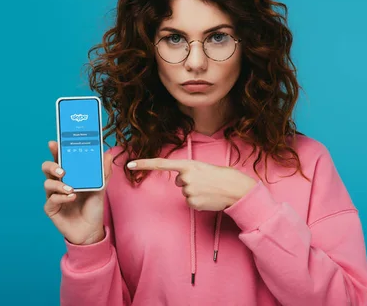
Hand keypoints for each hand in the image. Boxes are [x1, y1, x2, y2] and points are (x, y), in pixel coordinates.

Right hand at [42, 141, 113, 244]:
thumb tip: (108, 154)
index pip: (59, 158)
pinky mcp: (51, 209)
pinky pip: (51, 200)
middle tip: (62, 170)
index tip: (54, 143)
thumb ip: (104, 172)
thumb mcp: (101, 188)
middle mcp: (58, 183)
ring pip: (47, 183)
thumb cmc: (93, 207)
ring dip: (58, 184)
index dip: (55, 150)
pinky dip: (61, 197)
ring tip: (71, 188)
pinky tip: (71, 198)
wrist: (91, 230)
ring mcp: (53, 196)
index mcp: (69, 174)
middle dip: (52, 166)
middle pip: (47, 168)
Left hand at [127, 158, 255, 210]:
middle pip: (178, 181)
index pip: (161, 164)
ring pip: (184, 192)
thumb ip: (188, 171)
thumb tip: (179, 181)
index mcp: (188, 164)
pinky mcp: (192, 203)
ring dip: (195, 192)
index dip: (144, 164)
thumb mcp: (204, 168)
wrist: (237, 189)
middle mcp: (186, 177)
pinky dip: (198, 201)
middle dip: (189, 182)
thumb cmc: (222, 176)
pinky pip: (190, 202)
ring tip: (209, 189)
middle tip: (205, 181)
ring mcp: (188, 191)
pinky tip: (209, 198)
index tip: (129, 164)